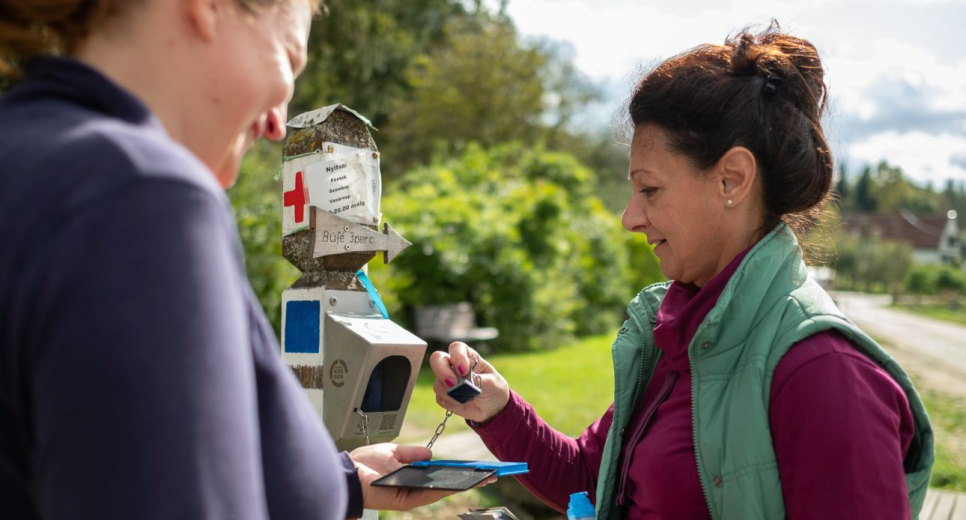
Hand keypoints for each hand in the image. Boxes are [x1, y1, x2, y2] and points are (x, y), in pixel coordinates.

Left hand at [351, 443, 482, 510]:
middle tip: (494, 474)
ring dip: (465, 484)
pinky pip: (431, 494)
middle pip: (449, 484)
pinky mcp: (407, 501)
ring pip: (444, 490)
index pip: (444, 473)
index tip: (481, 466)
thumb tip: (432, 454)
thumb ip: (414, 454)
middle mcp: (416, 488)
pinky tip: (461, 483)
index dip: (462, 470)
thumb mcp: (394, 452)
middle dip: (471, 479)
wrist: (347, 472)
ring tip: (484, 477)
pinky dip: (447, 488)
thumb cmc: (366, 463)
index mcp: (414, 476)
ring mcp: (413, 496)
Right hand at [430, 342, 510, 423]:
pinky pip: (440, 399)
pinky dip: (451, 404)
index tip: (464, 371)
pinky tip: (463, 404)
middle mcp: (453, 365)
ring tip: (467, 398)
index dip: (457, 357)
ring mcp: (447, 380)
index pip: (456, 348)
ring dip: (451, 394)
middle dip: (442, 372)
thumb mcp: (492, 383)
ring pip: (437, 384)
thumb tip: (461, 384)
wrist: (493, 407)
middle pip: (437, 359)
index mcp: (468, 356)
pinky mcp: (444, 395)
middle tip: (453, 384)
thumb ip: (477, 381)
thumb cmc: (494, 389)